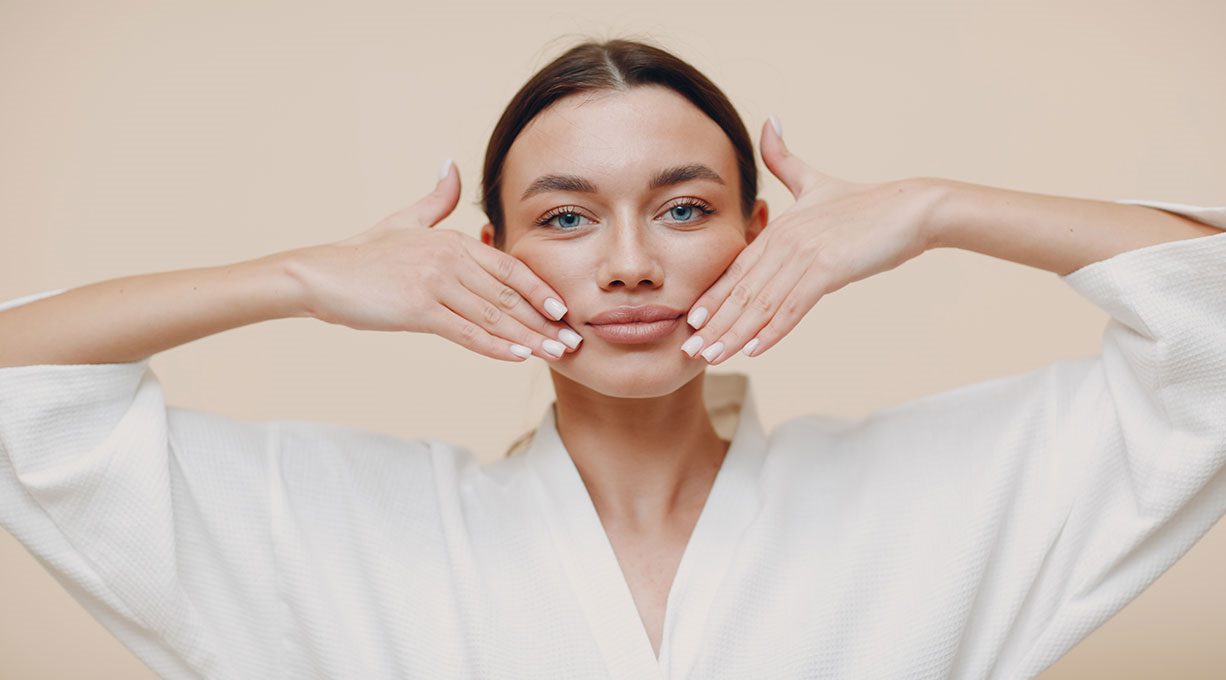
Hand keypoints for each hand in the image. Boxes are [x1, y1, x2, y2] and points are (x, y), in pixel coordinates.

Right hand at [289, 161, 582, 361]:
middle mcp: (449, 258)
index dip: (540, 291)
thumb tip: (451, 164)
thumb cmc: (362, 254)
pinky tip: (517, 357)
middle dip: (543, 321)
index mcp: (452, 240)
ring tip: (554, 355)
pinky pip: (465, 332)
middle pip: (509, 295)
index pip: (509, 269)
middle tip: (573, 341)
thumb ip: (436, 199)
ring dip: (528, 338)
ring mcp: (434, 283)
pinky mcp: (417, 308)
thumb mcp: (404, 220)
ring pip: (493, 316)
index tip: (564, 312)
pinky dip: (494, 346)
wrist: (318, 275)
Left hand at [680, 117, 940, 363]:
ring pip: (761, 303)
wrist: (914, 207)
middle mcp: (784, 240)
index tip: (690, 323)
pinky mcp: (828, 267)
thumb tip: (769, 119)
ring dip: (735, 334)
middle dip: (714, 324)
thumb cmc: (868, 203)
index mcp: (779, 228)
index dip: (712, 298)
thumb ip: (787, 160)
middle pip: (741, 290)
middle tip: (690, 351)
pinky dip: (772, 329)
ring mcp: (804, 254)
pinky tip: (755, 350)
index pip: (736, 270)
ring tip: (713, 358)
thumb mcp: (817, 182)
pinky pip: (793, 305)